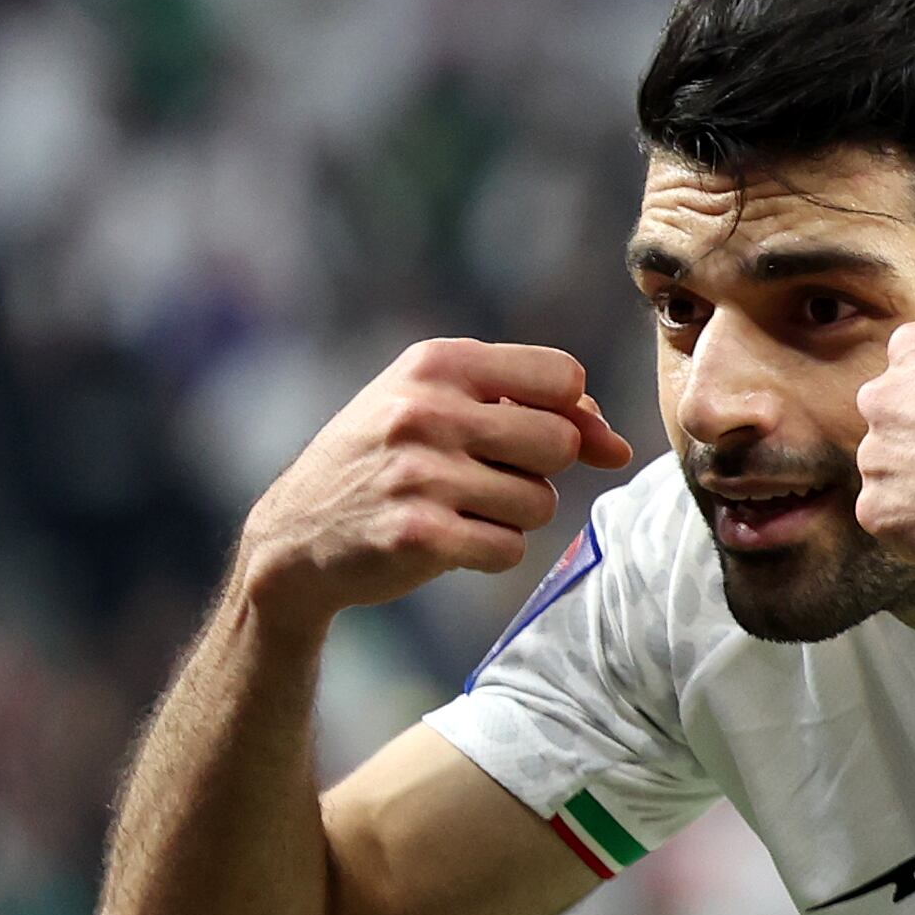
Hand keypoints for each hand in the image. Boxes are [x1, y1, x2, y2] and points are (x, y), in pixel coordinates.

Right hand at [237, 341, 632, 623]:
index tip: (538, 435)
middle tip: (486, 476)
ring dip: (513, 516)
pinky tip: (445, 540)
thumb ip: (533, 410)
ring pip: (541, 503)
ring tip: (457, 507)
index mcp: (436, 362)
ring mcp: (420, 473)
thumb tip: (618, 446)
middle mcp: (426, 410)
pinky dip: (489, 552)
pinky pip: (509, 548)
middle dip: (541, 470)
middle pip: (561, 443)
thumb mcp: (440, 406)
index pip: (563, 375)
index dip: (571, 412)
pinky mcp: (419, 534)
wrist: (296, 533)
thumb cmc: (387, 460)